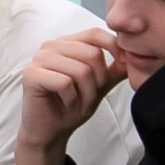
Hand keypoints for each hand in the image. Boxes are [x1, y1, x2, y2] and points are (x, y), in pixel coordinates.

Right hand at [17, 27, 127, 152]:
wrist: (51, 130)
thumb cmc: (71, 105)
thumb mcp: (99, 85)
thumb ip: (115, 69)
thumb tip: (134, 55)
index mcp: (66, 44)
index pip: (94, 33)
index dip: (113, 47)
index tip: (122, 64)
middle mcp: (50, 47)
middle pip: (91, 53)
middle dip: (99, 80)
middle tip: (90, 95)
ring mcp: (38, 59)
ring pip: (80, 69)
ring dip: (86, 92)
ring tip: (77, 101)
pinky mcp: (30, 75)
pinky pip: (64, 82)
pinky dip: (71, 98)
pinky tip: (65, 103)